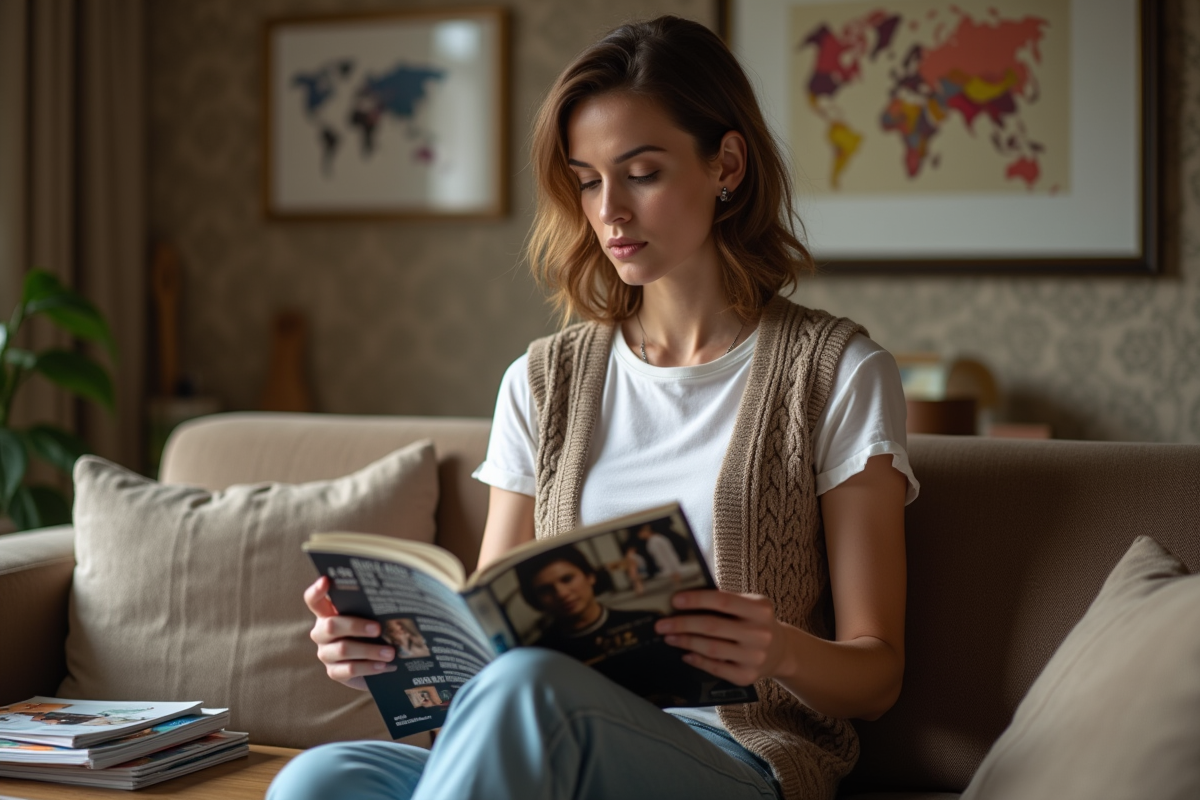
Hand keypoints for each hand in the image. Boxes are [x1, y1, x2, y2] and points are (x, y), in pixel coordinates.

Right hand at [305, 576, 396, 689]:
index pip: (314, 600)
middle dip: (356, 626)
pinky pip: (348, 669)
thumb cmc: (372, 633)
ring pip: (342, 649)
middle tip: (378, 628)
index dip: (316, 591)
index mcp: (327, 614)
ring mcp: (326, 653)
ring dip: (369, 650)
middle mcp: (322, 633)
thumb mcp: (370, 618)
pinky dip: (368, 667)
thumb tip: (393, 602)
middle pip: (331, 626)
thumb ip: (372, 609)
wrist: (374, 665)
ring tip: (390, 652)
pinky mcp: (333, 672)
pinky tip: (384, 666)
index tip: (326, 580)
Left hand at [654, 590, 789, 685]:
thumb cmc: (753, 622)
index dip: (697, 600)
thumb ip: (724, 601)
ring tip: (669, 637)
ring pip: (712, 648)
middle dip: (683, 624)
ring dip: (685, 642)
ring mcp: (755, 657)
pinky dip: (698, 660)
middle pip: (713, 626)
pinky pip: (716, 668)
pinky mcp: (747, 676)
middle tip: (661, 624)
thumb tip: (683, 599)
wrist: (780, 650)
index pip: (723, 601)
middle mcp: (760, 633)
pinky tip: (685, 654)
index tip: (674, 600)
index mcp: (760, 609)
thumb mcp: (749, 605)